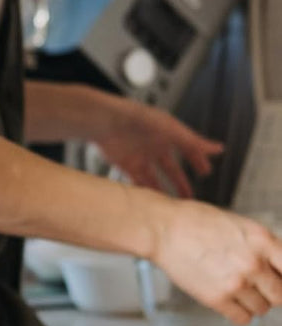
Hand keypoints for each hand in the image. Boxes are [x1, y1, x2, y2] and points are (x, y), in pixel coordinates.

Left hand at [93, 96, 222, 197]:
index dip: (197, 160)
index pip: (186, 149)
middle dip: (180, 182)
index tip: (206, 172)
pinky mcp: (125, 164)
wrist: (107, 122)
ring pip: (155, 178)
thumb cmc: (139, 119)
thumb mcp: (171, 130)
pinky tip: (153, 202)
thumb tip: (218, 148)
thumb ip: (193, 142)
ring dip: (163, 190)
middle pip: (171, 168)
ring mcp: (140, 156)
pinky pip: (138, 181)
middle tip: (190, 197)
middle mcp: (154, 146)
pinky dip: (145, 191)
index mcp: (167, 135)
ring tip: (172, 205)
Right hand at [150, 203, 281, 324]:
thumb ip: (261, 246)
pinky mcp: (216, 298)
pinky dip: (239, 314)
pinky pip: (242, 318)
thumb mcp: (239, 225)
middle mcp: (254, 264)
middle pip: (280, 294)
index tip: (277, 280)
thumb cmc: (195, 222)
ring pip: (262, 308)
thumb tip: (275, 266)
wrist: (162, 229)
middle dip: (271, 292)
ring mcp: (236, 283)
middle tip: (258, 287)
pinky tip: (230, 302)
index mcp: (263, 241)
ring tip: (237, 291)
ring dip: (253, 303)